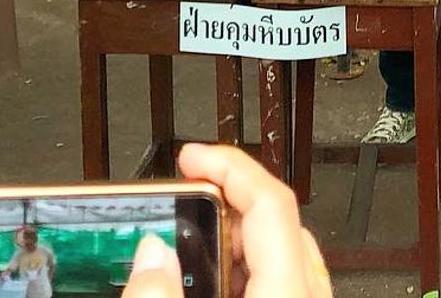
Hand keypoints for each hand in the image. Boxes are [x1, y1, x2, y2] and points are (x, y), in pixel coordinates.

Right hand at [170, 143, 330, 297]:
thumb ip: (164, 293)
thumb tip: (153, 251)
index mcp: (287, 295)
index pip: (271, 201)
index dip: (229, 166)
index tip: (191, 157)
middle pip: (274, 219)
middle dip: (221, 200)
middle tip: (181, 200)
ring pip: (279, 247)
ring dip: (231, 234)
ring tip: (189, 240)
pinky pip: (282, 275)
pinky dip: (246, 263)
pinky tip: (214, 280)